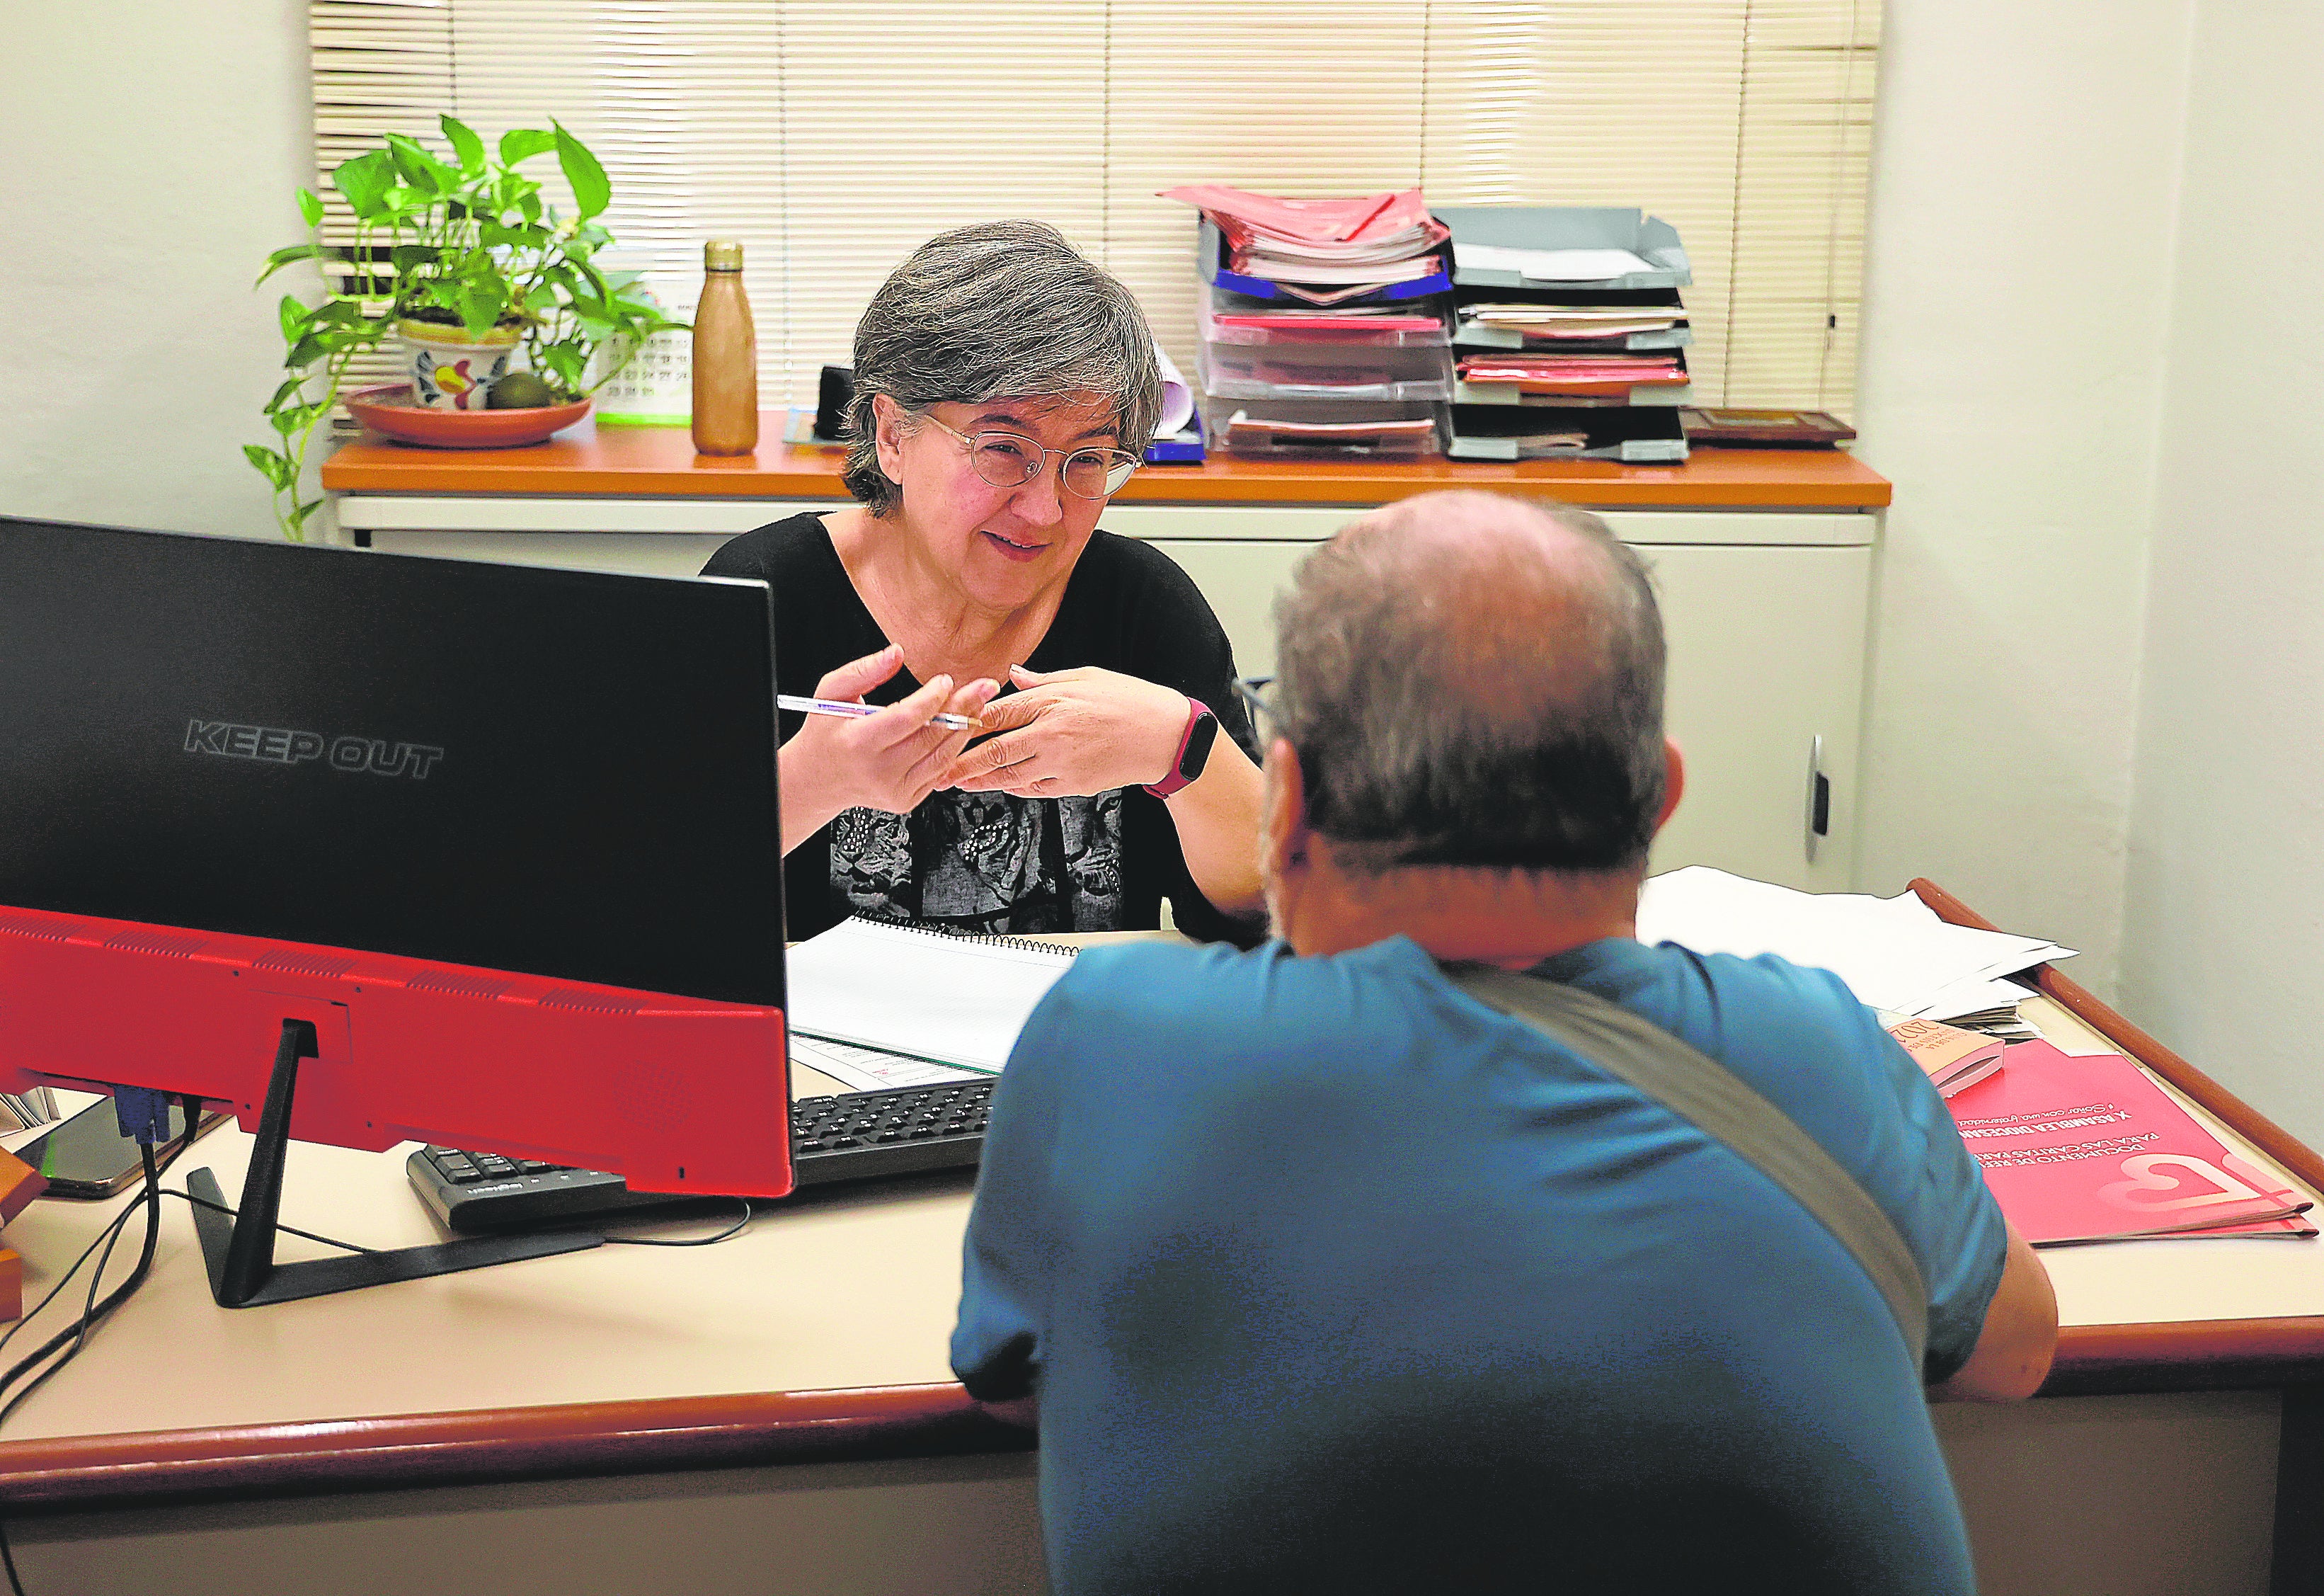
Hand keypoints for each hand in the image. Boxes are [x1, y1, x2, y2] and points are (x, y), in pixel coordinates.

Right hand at [782, 644, 999, 821]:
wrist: (819, 779)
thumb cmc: (825, 732)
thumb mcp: (832, 692)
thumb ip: (864, 670)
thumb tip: (897, 652)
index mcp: (858, 742)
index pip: (906, 719)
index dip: (932, 698)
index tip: (946, 680)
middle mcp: (878, 770)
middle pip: (931, 737)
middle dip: (963, 708)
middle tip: (985, 686)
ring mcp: (895, 789)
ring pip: (943, 757)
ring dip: (965, 728)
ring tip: (980, 703)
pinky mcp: (907, 800)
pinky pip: (939, 772)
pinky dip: (954, 749)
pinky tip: (963, 728)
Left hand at [942, 664, 1188, 798]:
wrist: (1167, 736)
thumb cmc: (1129, 701)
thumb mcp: (1085, 677)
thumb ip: (1043, 680)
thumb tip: (1012, 675)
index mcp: (1052, 701)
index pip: (998, 712)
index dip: (967, 721)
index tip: (946, 726)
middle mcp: (1052, 734)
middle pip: (994, 750)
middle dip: (960, 762)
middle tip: (936, 769)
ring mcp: (1062, 763)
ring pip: (1009, 776)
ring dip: (980, 780)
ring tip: (958, 782)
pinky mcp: (1073, 785)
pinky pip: (1034, 789)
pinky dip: (1015, 787)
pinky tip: (1002, 784)